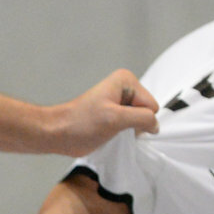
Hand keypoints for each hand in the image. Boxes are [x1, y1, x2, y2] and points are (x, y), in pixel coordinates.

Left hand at [39, 69, 156, 158]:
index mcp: (125, 80)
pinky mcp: (115, 114)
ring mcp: (120, 101)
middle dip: (133, 124)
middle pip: (147, 112)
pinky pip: (131, 125)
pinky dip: (123, 133)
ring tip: (108, 129)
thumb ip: (142, 118)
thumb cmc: (80, 123)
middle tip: (112, 126)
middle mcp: (124, 87)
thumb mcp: (115, 119)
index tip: (117, 121)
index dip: (138, 119)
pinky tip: (108, 133)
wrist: (59, 133)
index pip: (151, 105)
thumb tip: (155, 125)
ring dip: (127, 130)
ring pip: (140, 121)